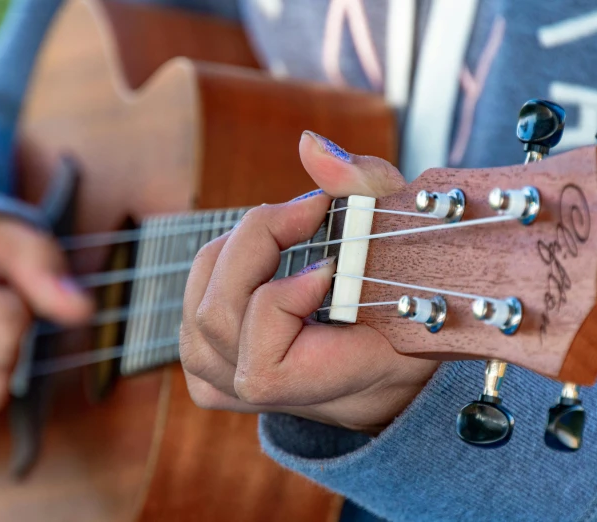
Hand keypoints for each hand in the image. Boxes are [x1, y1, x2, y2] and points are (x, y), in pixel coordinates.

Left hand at [180, 131, 438, 433]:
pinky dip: (223, 267)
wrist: (383, 369)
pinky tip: (263, 262)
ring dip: (242, 252)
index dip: (284, 299)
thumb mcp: (404, 239)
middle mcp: (257, 393)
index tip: (330, 262)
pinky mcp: (206, 368)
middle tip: (308, 213)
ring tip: (289, 234)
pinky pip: (192, 305)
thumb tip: (308, 144)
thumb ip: (363, 188)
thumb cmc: (402, 305)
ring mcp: (223, 383)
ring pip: (198, 303)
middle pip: (217, 313)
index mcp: (312, 386)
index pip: (261, 360)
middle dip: (260, 245)